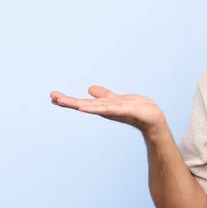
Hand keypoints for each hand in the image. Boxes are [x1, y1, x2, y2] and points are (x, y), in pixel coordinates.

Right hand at [50, 85, 166, 134]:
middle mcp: (107, 110)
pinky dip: (100, 108)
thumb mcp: (117, 99)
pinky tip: (90, 107)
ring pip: (96, 107)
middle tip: (53, 97)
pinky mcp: (127, 111)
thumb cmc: (137, 110)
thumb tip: (89, 89)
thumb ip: (104, 95)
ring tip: (67, 102)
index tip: (53, 96)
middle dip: (69, 101)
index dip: (69, 100)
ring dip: (81, 105)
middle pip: (84, 105)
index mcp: (103, 107)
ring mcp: (116, 111)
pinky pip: (112, 109)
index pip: (83, 103)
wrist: (154, 119)